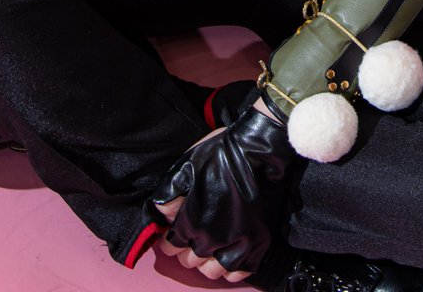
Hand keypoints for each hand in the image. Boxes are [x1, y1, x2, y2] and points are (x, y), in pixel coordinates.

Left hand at [158, 166, 250, 281]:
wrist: (257, 150)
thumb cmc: (219, 155)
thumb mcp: (183, 167)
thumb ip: (167, 196)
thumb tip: (164, 217)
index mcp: (191, 222)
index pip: (172, 247)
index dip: (171, 239)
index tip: (175, 231)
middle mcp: (211, 240)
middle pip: (190, 260)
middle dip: (188, 249)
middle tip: (194, 234)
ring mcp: (236, 245)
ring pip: (213, 271)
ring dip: (208, 261)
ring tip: (211, 246)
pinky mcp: (258, 245)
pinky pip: (238, 273)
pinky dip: (231, 268)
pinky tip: (229, 253)